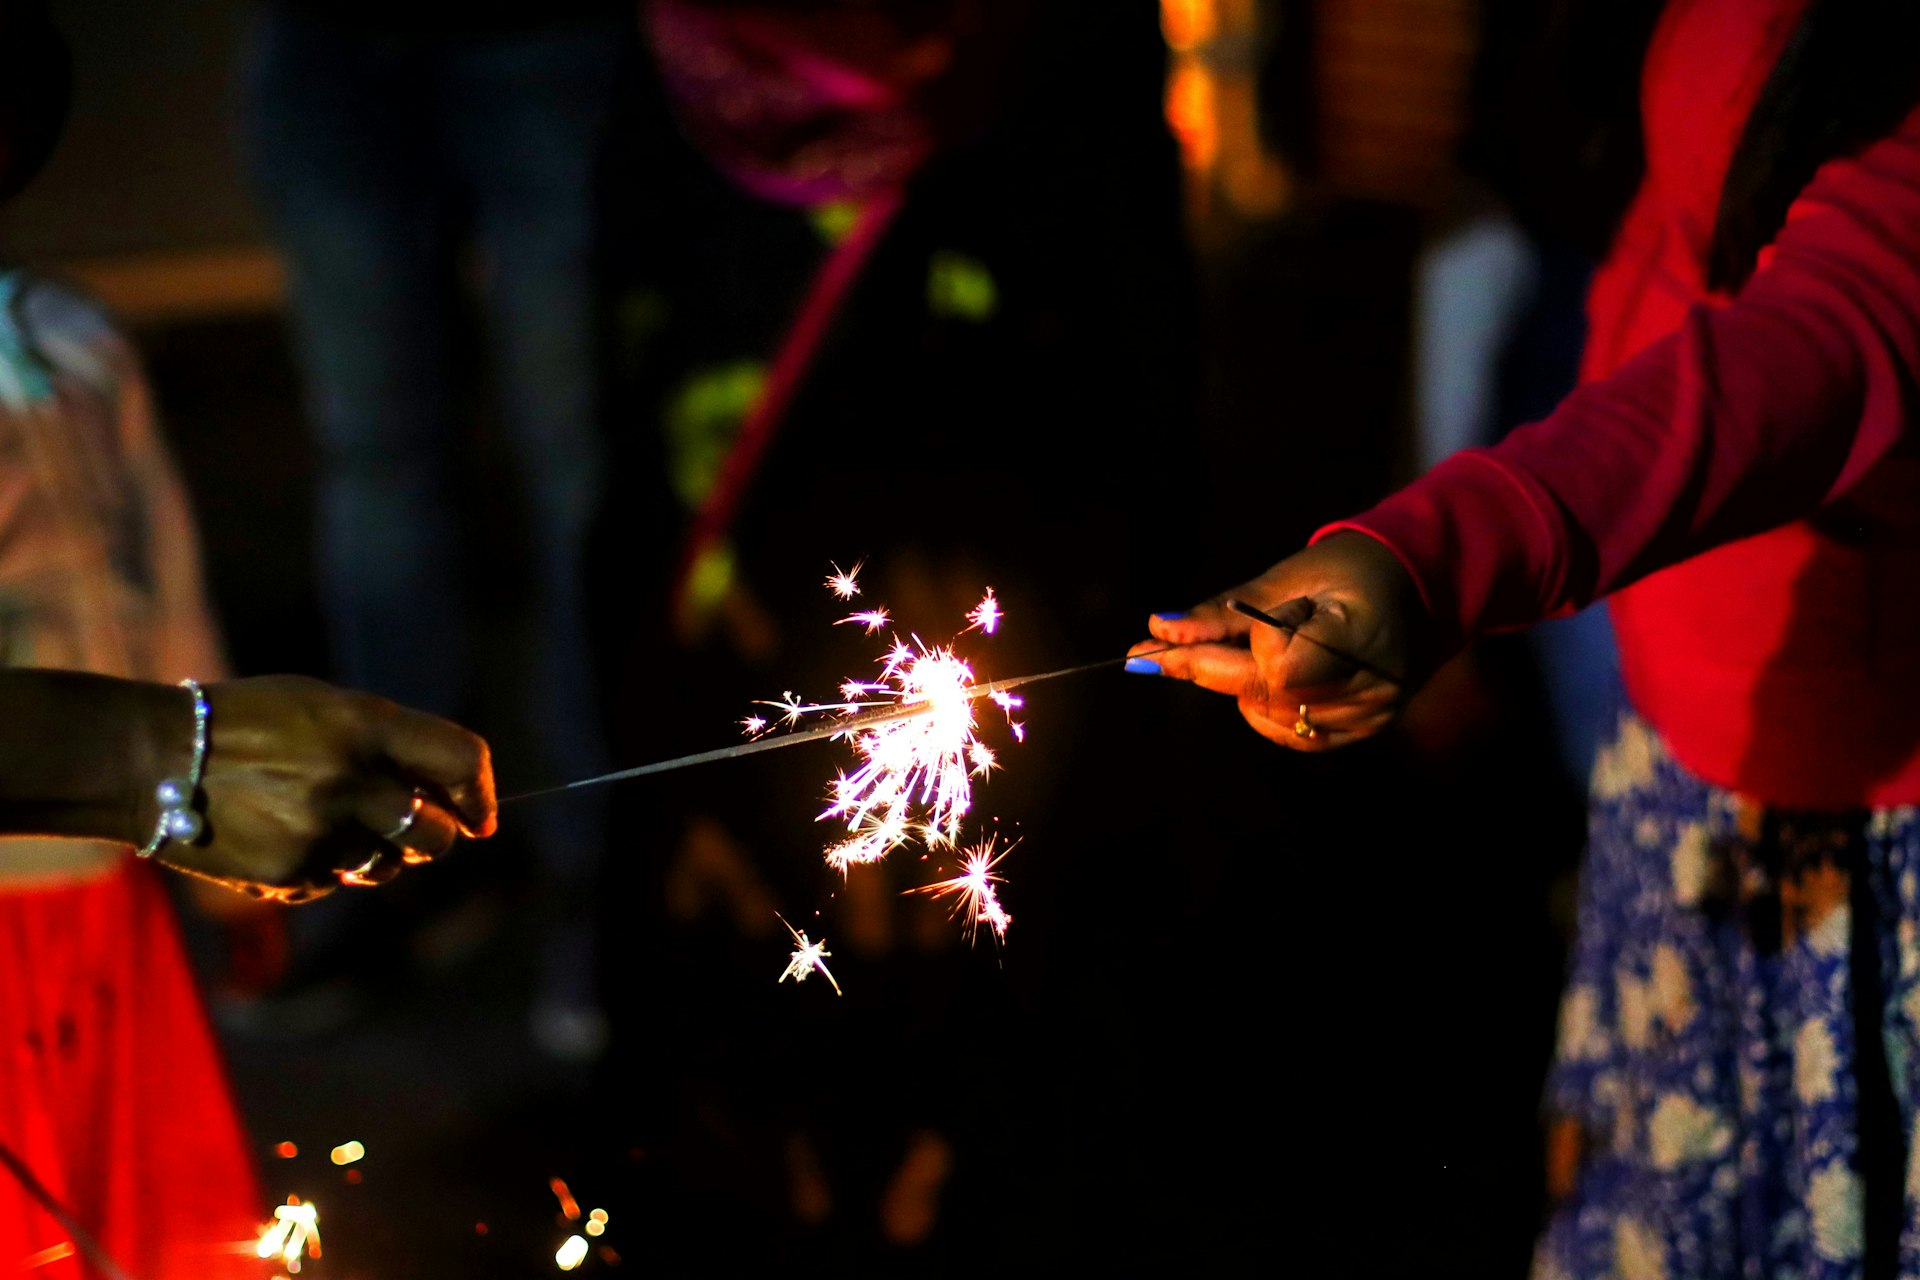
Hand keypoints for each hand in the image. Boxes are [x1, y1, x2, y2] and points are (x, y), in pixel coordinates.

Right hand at [146, 675, 496, 901]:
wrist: (154, 760)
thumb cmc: (249, 724)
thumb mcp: (323, 705)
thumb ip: (389, 742)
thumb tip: (449, 793)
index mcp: (364, 726)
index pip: (462, 760)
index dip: (479, 793)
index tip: (480, 816)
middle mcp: (350, 782)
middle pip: (436, 835)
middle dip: (432, 836)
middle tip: (412, 827)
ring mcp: (320, 834)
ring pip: (387, 866)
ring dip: (375, 853)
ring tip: (326, 821)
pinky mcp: (291, 876)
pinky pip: (335, 882)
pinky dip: (324, 867)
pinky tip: (285, 836)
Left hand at [1127, 532, 1436, 749]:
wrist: (1423, 584)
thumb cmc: (1349, 569)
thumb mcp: (1285, 579)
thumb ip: (1223, 613)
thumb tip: (1155, 630)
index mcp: (1360, 634)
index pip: (1278, 667)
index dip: (1240, 649)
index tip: (1203, 632)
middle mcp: (1372, 686)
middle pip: (1266, 695)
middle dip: (1211, 671)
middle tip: (1148, 656)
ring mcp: (1371, 715)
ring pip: (1271, 718)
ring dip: (1241, 687)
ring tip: (1253, 646)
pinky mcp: (1366, 730)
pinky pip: (1294, 735)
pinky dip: (1265, 709)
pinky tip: (1264, 681)